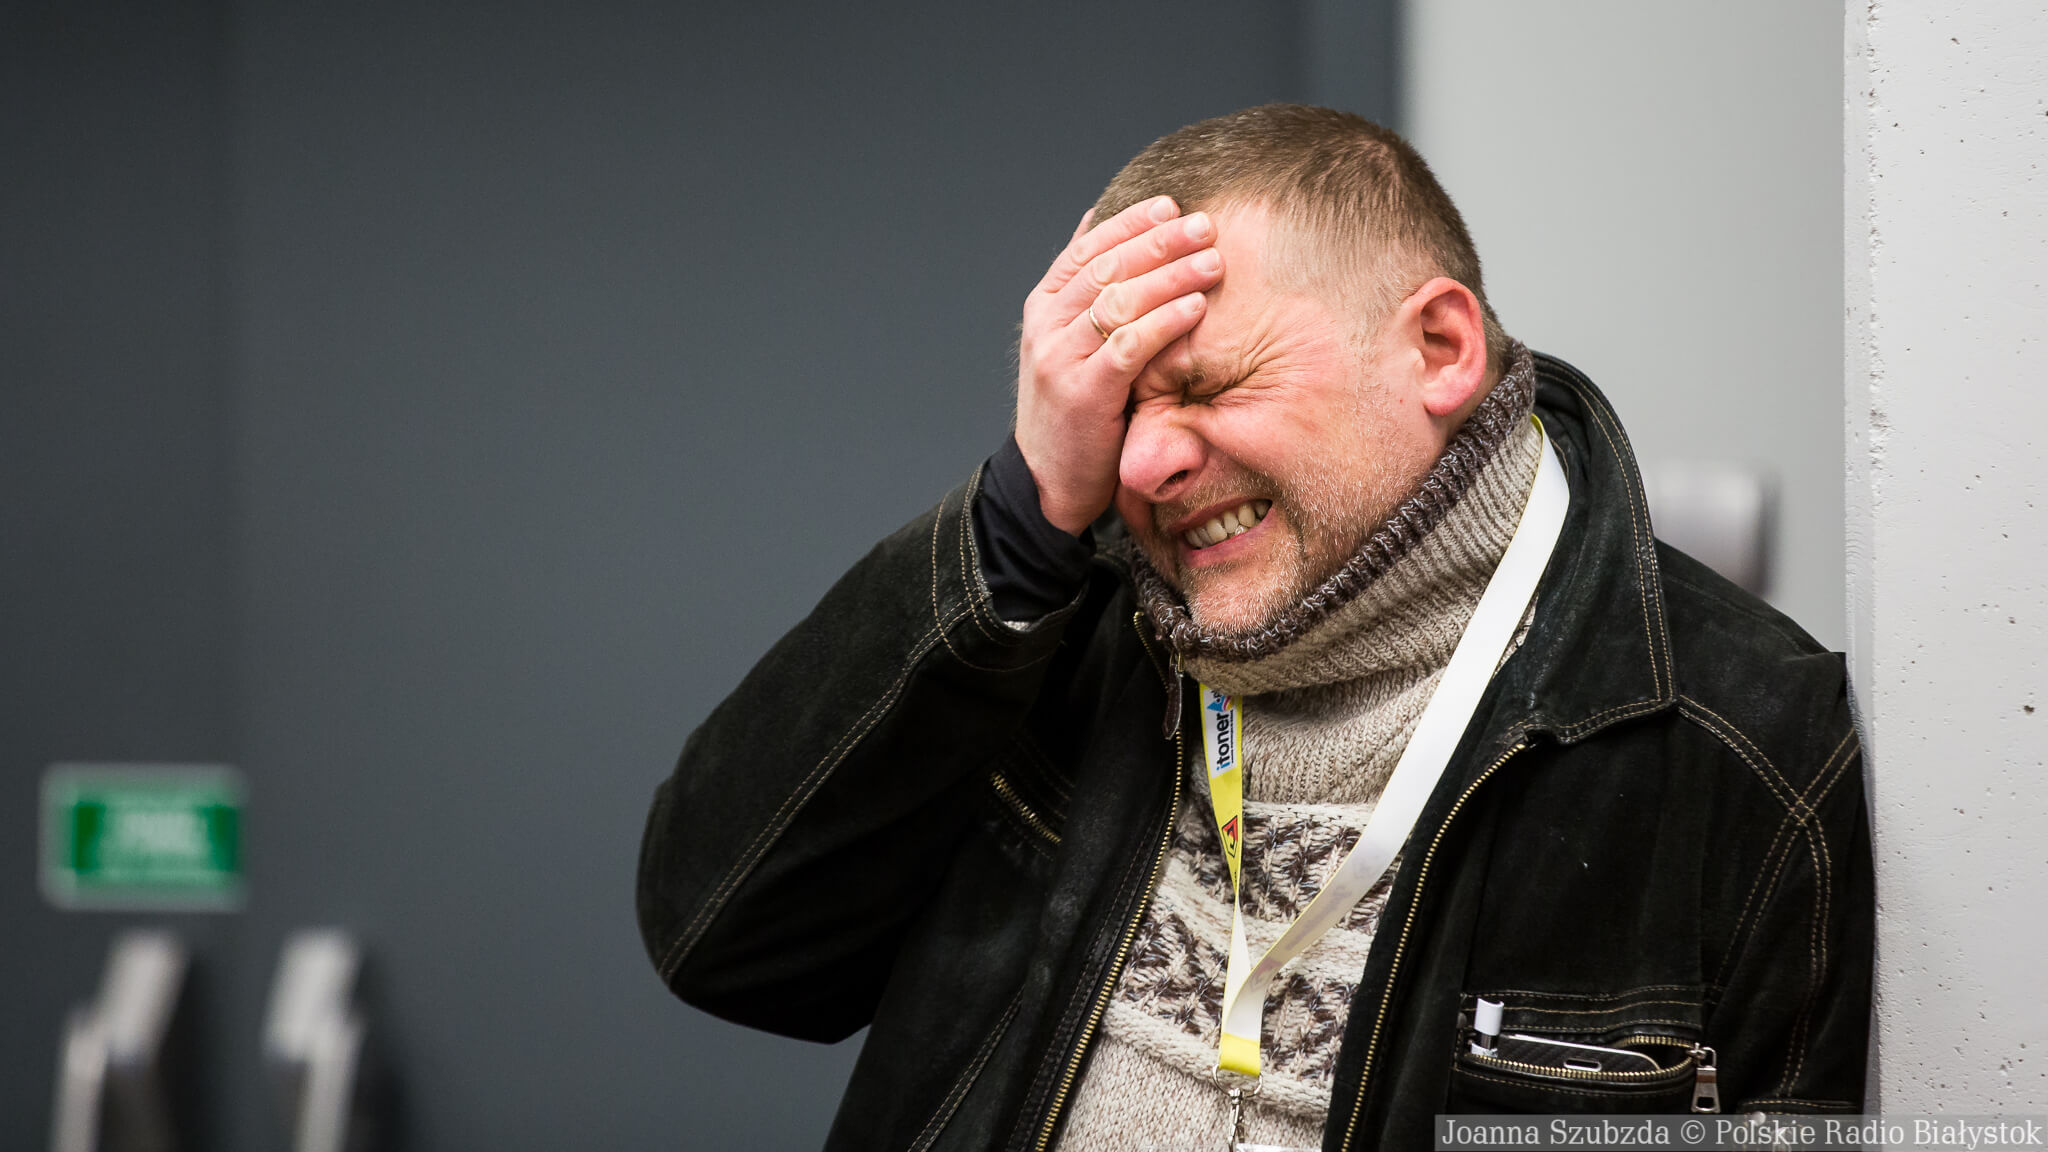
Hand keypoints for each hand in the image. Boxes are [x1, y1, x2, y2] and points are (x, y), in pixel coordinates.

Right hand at [1015, 197, 1223, 534]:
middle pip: (1107, 268)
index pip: (1088, 249)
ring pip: (1118, 301)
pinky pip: (1128, 346)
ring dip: (1170, 277)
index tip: (1171, 206)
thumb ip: (1083, 290)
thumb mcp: (1067, 343)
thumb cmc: (1071, 410)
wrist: (1046, 481)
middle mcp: (1046, 326)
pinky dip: (1164, 323)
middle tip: (1204, 226)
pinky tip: (1195, 308)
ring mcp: (1059, 358)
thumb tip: (1096, 221)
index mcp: (1043, 306)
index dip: (1130, 223)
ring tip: (1212, 262)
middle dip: (1159, 242)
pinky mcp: (1082, 392)